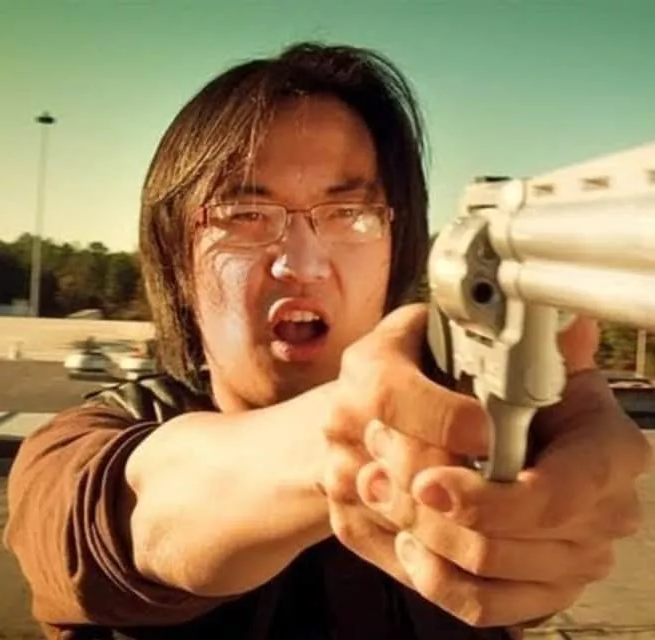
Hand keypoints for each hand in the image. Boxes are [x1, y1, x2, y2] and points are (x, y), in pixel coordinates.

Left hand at [324, 308, 652, 627]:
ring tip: (375, 480)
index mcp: (606, 449)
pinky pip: (478, 604)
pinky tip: (403, 535)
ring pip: (479, 573)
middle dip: (424, 505)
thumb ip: (527, 344)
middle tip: (378, 458)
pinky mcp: (532, 588)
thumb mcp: (494, 348)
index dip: (485, 499)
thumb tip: (562, 327)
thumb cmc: (487, 385)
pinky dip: (429, 574)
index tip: (429, 482)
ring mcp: (568, 558)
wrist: (474, 422)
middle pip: (501, 542)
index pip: (555, 496)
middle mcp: (599, 511)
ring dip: (413, 528)